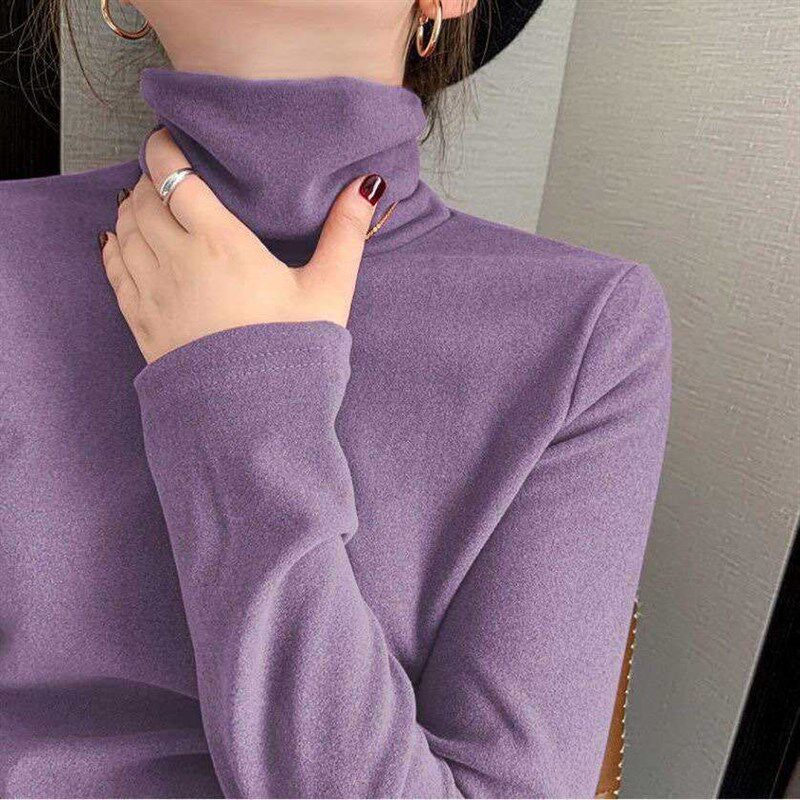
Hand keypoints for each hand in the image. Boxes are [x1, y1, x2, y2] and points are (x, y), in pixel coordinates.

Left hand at [99, 129, 385, 363]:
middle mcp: (177, 260)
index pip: (175, 175)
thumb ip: (346, 234)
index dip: (166, 149)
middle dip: (152, 178)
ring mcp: (154, 293)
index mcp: (221, 243)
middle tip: (170, 174)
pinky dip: (114, 245)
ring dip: (132, 208)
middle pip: (144, 198)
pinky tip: (121, 240)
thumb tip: (368, 186)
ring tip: (150, 202)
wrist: (255, 420)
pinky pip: (114, 269)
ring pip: (124, 229)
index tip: (171, 140)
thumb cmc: (294, 353)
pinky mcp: (142, 322)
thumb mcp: (329, 292)